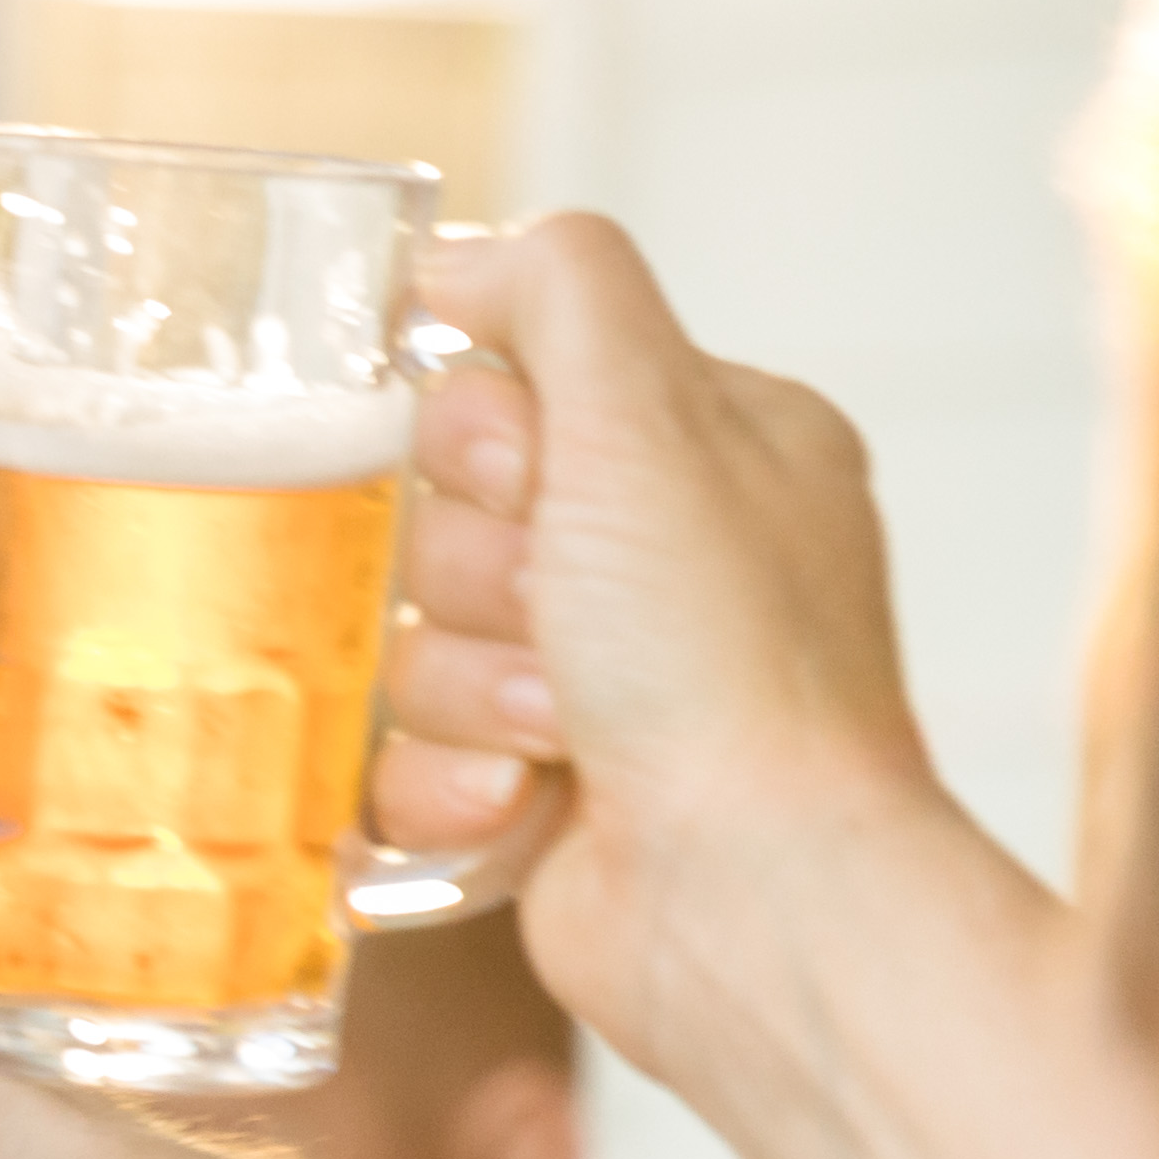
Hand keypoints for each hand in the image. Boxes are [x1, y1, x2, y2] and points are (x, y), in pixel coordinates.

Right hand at [378, 217, 947, 1090]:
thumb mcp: (651, 421)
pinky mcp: (532, 794)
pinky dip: (443, 782)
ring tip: (555, 731)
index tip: (527, 478)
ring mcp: (598, 685)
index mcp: (717, 450)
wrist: (755, 902)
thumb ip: (559, 291)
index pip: (515, 381)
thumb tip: (455, 256)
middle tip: (555, 614)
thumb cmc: (727, 664)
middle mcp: (662, 561)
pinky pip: (403, 754)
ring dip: (460, 686)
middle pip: (440, 511)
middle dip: (471, 573)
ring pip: (411, 637)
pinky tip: (522, 806)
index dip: (481, 434)